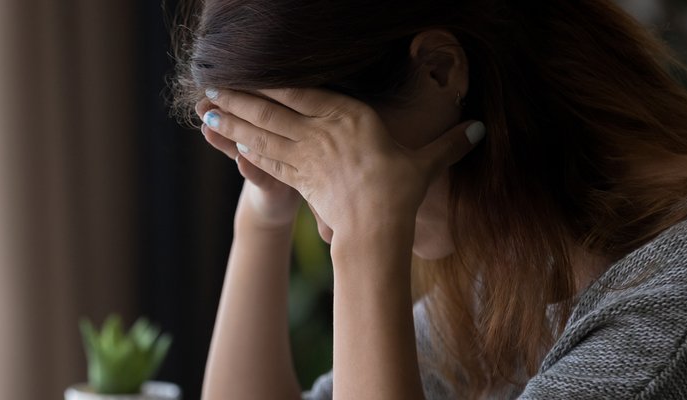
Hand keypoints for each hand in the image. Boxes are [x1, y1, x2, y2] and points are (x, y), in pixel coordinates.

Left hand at [202, 87, 482, 241]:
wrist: (377, 232)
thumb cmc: (401, 195)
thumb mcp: (425, 165)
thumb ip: (447, 145)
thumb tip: (479, 129)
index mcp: (350, 118)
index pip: (304, 92)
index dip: (274, 82)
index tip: (252, 73)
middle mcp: (323, 132)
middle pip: (274, 109)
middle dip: (240, 97)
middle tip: (212, 85)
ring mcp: (306, 156)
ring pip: (262, 132)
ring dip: (232, 120)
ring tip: (207, 109)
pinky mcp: (298, 181)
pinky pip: (266, 159)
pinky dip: (244, 147)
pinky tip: (227, 140)